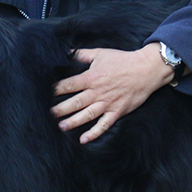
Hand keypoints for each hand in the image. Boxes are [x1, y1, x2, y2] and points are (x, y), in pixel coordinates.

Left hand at [51, 45, 173, 143]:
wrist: (146, 70)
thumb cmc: (124, 60)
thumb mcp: (101, 53)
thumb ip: (82, 54)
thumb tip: (68, 52)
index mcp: (92, 77)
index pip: (69, 85)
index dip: (56, 90)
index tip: (45, 94)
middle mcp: (97, 92)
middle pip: (75, 102)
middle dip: (60, 109)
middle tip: (48, 115)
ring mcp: (107, 103)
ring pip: (86, 115)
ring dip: (73, 122)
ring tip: (61, 127)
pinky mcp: (117, 111)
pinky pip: (104, 125)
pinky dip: (94, 133)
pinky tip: (83, 139)